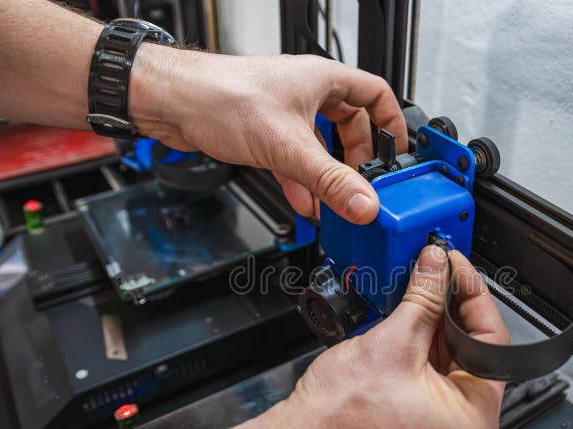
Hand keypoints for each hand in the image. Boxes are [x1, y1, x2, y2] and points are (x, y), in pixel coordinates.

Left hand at [130, 47, 406, 223]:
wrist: (171, 102)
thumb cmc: (221, 97)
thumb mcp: (288, 146)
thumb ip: (329, 179)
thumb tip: (365, 202)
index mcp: (323, 80)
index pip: (376, 95)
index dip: (392, 124)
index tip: (400, 153)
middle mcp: (307, 93)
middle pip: (350, 126)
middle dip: (357, 160)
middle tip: (364, 185)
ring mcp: (286, 113)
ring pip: (321, 146)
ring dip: (328, 177)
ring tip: (335, 203)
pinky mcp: (265, 133)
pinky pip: (295, 159)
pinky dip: (303, 181)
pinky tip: (304, 203)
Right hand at [272, 246, 508, 428]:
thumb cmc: (337, 424)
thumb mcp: (392, 342)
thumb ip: (424, 297)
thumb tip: (437, 267)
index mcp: (476, 423)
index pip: (492, 341)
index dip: (472, 294)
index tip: (455, 267)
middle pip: (469, 356)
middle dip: (447, 312)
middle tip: (432, 277)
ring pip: (446, 372)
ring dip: (429, 334)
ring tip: (409, 303)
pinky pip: (427, 390)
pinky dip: (415, 359)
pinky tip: (398, 334)